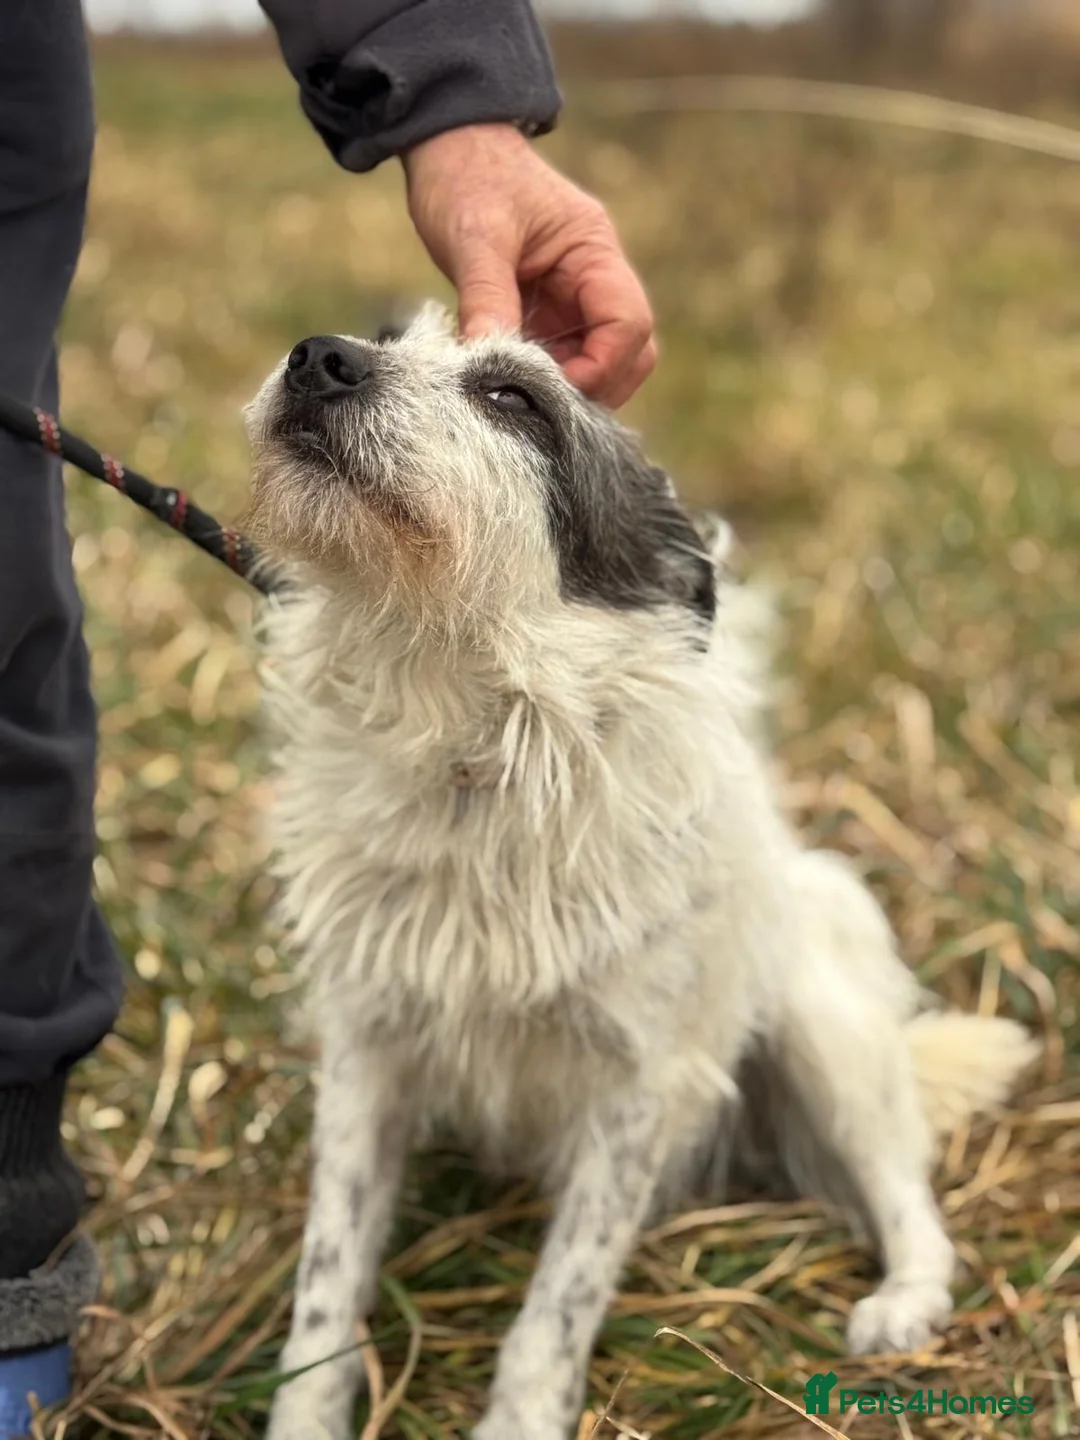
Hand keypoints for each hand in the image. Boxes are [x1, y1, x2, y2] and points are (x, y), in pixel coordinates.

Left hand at [402, 123, 655, 408]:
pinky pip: (567, 356)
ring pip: (604, 359)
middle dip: (597, 385)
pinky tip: (511, 382)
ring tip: (522, 394)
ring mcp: (575, 298)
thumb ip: (485, 298)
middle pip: (632, 350)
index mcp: (593, 251)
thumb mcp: (474, 237)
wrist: (447, 144)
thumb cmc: (466, 177)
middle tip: (543, 405)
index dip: (600, 366)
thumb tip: (487, 360)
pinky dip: (549, 377)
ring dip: (573, 385)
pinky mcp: (550, 311)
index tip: (552, 388)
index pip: (628, 323)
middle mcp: (595, 277)